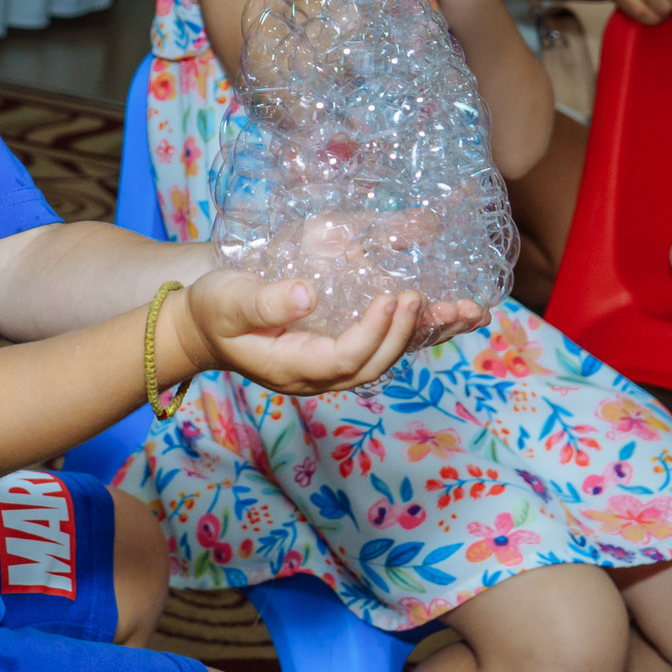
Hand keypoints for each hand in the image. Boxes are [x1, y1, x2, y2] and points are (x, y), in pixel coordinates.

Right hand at [176, 270, 475, 394]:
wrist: (204, 326)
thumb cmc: (213, 310)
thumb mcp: (228, 300)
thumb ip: (264, 301)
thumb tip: (308, 296)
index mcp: (292, 367)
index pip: (345, 358)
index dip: (374, 333)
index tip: (391, 298)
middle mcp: (318, 375)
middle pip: (374, 365)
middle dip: (405, 334)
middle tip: (424, 298)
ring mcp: (331, 365)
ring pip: (388, 358)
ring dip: (428, 335)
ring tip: (468, 312)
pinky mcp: (340, 347)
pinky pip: (386, 344)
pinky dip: (419, 330)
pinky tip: (450, 313)